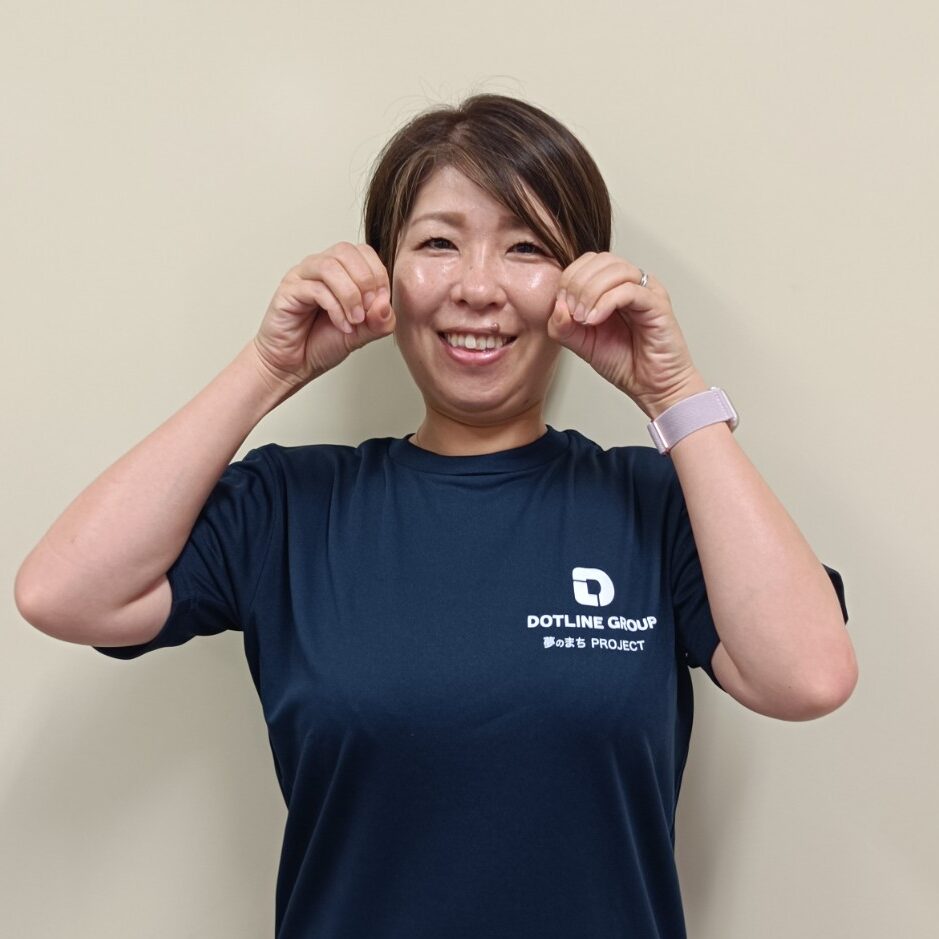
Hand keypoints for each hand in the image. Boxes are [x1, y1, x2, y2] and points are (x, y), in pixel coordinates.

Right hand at [252, 242, 395, 393]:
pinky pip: (316, 288)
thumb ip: (379, 321)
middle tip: (369, 310)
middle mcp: (319, 268)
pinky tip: (342, 326)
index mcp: (339, 271)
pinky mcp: (289, 291)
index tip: (381, 303)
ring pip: (330, 266)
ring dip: (350, 294)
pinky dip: (335, 309)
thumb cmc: (320, 344)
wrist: (292, 365)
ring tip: (355, 320)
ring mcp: (302, 276)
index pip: (363, 252)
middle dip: (366, 281)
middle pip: (346, 251)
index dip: (378, 274)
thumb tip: (385, 305)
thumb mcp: (362, 334)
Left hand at [547, 252, 706, 418]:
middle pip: (600, 259)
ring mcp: (647, 291)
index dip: (569, 278)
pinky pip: (629, 290)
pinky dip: (606, 303)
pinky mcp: (658, 304)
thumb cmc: (625, 362)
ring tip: (583, 318)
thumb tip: (557, 305)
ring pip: (615, 270)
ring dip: (590, 292)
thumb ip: (563, 326)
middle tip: (572, 312)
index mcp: (613, 287)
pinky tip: (595, 320)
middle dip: (577, 283)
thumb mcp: (582, 344)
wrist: (652, 387)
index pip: (588, 262)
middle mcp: (632, 283)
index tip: (562, 307)